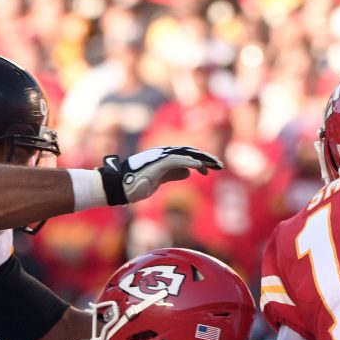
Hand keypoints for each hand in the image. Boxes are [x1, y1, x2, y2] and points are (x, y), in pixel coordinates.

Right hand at [98, 146, 222, 204]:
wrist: (120, 187)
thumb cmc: (136, 184)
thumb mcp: (160, 179)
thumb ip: (173, 174)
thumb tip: (188, 172)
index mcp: (164, 158)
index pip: (186, 156)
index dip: (200, 161)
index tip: (211, 168)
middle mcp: (163, 154)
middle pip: (189, 153)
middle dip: (205, 157)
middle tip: (219, 164)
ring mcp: (160, 158)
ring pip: (185, 155)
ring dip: (201, 159)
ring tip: (215, 165)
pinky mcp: (157, 164)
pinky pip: (177, 161)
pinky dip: (190, 162)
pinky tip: (200, 167)